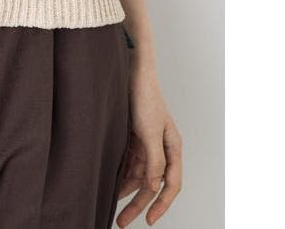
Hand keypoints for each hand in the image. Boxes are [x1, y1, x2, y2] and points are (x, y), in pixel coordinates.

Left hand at [116, 64, 182, 225]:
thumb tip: (155, 187)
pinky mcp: (134, 137)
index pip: (171, 184)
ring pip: (139, 175)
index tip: (148, 220)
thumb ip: (154, 160)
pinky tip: (111, 186)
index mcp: (173, 147)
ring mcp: (147, 143)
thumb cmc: (144, 97)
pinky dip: (121, 175)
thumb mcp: (149, 131)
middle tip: (122, 221)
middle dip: (138, 204)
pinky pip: (129, 163)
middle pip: (152, 184)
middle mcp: (162, 148)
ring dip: (127, 191)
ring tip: (113, 208)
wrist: (130, 71)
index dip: (161, 204)